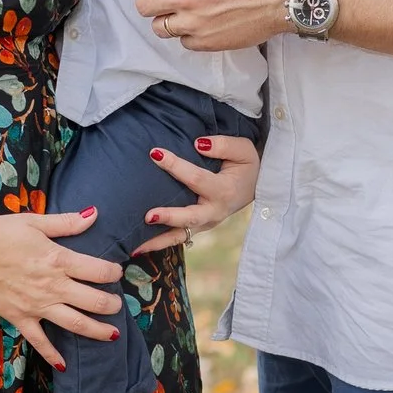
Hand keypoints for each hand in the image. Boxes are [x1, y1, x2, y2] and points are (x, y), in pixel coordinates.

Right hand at [0, 208, 123, 369]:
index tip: (116, 273)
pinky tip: (64, 365)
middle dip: (111, 305)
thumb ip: (65, 222)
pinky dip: (52, 355)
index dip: (112, 273)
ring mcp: (37, 306)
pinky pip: (39, 341)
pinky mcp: (20, 318)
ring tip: (113, 335)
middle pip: (93, 301)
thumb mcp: (32, 222)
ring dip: (97, 331)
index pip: (97, 270)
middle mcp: (52, 286)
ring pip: (75, 323)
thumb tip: (94, 214)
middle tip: (118, 306)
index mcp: (57, 259)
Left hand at [132, 133, 261, 254]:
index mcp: (224, 191)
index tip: (155, 153)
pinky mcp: (198, 228)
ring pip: (180, 236)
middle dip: (168, 217)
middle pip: (189, 217)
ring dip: (158, 241)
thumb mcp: (243, 150)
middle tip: (148, 216)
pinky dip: (159, 244)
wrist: (256, 186)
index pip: (197, 178)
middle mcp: (214, 211)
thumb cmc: (245, 165)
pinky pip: (178, 238)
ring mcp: (205, 223)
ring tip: (136, 247)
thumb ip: (223, 145)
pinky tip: (138, 248)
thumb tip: (199, 144)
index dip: (175, 166)